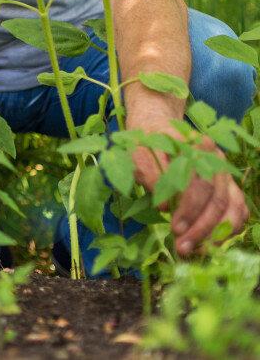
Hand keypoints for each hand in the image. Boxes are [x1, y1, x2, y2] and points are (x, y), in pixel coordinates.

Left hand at [129, 118, 246, 255]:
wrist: (157, 124)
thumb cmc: (145, 140)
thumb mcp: (136, 149)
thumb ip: (145, 170)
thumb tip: (162, 207)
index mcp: (194, 146)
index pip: (199, 182)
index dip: (188, 208)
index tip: (174, 227)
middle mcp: (215, 159)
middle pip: (216, 198)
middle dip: (200, 227)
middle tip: (182, 247)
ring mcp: (224, 172)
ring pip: (231, 205)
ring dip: (216, 232)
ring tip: (197, 250)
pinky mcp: (228, 184)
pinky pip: (238, 207)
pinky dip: (230, 227)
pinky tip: (213, 243)